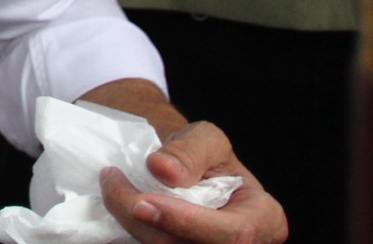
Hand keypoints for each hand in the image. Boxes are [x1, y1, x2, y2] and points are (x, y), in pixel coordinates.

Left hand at [99, 121, 287, 243]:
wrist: (193, 179)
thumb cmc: (208, 160)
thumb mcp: (207, 140)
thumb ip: (190, 150)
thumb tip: (162, 169)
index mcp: (261, 221)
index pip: (230, 234)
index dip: (184, 222)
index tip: (142, 203)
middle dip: (143, 222)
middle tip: (111, 182)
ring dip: (131, 226)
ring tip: (112, 187)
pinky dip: (130, 231)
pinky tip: (116, 205)